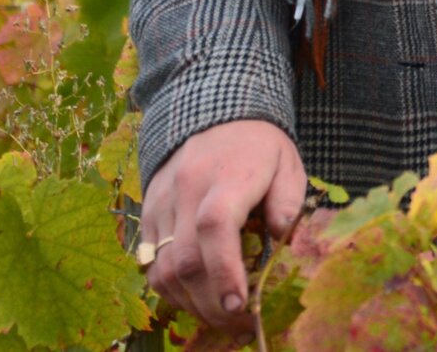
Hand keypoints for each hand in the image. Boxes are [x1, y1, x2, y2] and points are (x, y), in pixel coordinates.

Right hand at [139, 119, 305, 329]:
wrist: (214, 111)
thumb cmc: (259, 145)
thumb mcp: (287, 165)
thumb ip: (287, 203)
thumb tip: (282, 242)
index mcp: (226, 176)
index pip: (215, 227)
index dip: (224, 271)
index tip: (241, 304)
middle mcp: (186, 191)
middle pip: (186, 259)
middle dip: (211, 303)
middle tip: (239, 325)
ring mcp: (161, 203)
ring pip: (163, 268)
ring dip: (190, 302)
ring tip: (220, 316)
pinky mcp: (148, 213)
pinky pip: (152, 262)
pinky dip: (171, 289)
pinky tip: (196, 297)